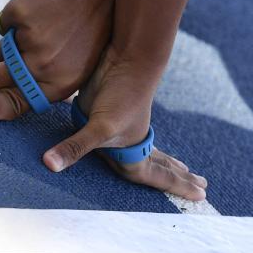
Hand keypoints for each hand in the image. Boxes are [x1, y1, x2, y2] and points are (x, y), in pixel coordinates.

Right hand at [0, 0, 117, 119]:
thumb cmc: (97, 22)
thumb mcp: (81, 60)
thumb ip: (49, 75)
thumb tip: (11, 76)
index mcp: (59, 84)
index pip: (17, 103)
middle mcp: (42, 66)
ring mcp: (29, 40)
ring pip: (0, 48)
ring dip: (12, 41)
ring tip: (47, 23)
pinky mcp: (21, 13)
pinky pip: (6, 21)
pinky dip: (20, 14)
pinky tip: (46, 4)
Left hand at [44, 47, 206, 200]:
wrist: (131, 57)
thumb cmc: (120, 94)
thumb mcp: (97, 125)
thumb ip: (75, 147)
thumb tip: (49, 165)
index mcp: (134, 150)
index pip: (157, 176)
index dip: (176, 187)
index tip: (201, 194)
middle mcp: (134, 140)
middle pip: (161, 165)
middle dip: (178, 177)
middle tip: (203, 186)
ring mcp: (128, 127)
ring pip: (154, 150)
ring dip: (169, 162)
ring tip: (184, 167)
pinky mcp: (116, 114)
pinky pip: (137, 137)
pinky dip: (149, 145)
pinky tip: (145, 141)